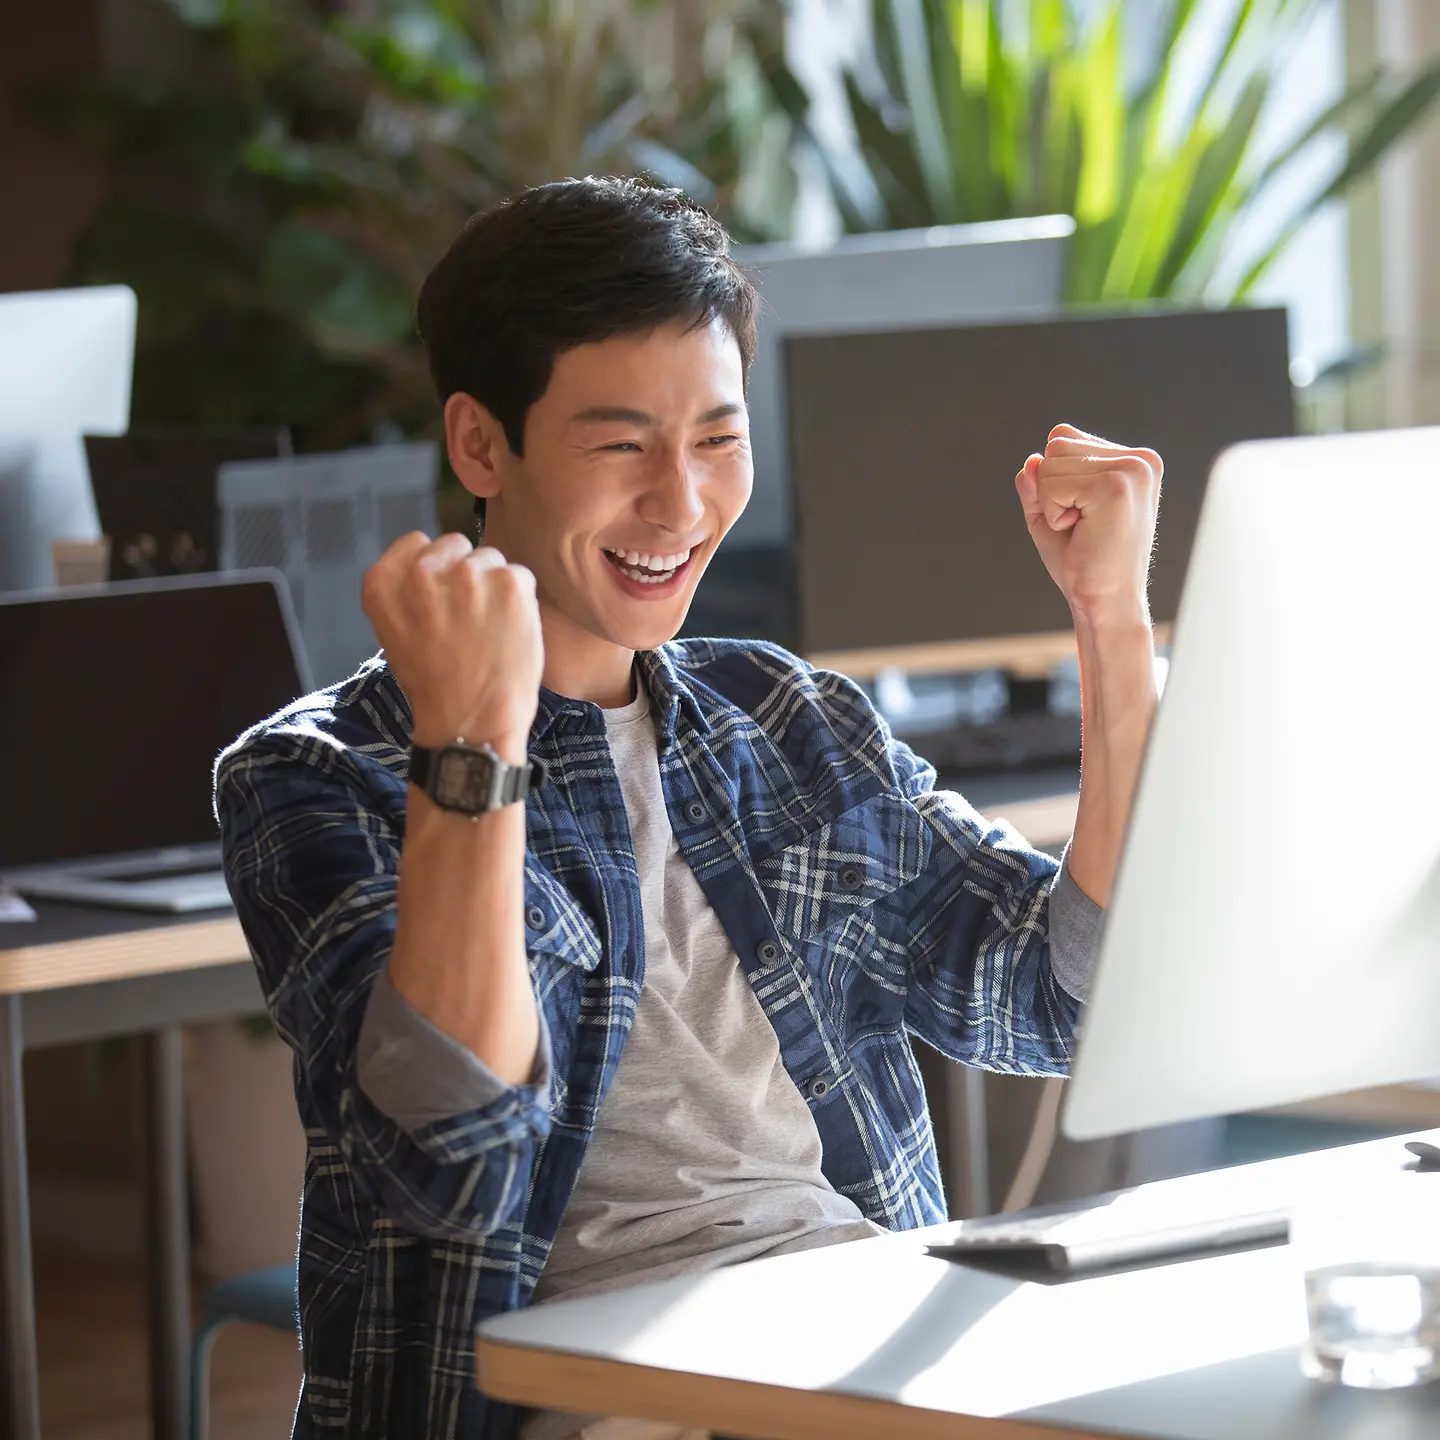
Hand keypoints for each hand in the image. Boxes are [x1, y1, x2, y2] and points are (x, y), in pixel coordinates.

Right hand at [362, 532, 542, 761]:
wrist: (470, 724)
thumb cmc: (435, 685)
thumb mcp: (397, 632)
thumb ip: (409, 590)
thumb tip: (437, 562)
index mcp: (384, 583)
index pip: (416, 542)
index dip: (434, 568)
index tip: (440, 596)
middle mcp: (422, 571)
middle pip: (456, 544)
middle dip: (465, 573)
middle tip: (468, 617)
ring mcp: (467, 574)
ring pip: (490, 558)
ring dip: (494, 586)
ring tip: (489, 629)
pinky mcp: (509, 583)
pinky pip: (520, 575)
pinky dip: (521, 600)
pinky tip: (510, 631)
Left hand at [1016, 423, 1162, 626]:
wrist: (1106, 603)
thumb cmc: (1082, 564)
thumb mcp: (1050, 515)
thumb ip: (1037, 484)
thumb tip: (1031, 461)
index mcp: (1133, 460)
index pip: (1064, 438)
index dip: (1054, 480)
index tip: (1082, 514)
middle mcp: (1140, 458)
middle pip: (1057, 444)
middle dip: (1051, 490)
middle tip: (1082, 526)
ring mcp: (1132, 469)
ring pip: (1051, 462)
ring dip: (1053, 503)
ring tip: (1084, 529)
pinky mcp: (1117, 486)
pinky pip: (1052, 484)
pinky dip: (1054, 513)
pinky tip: (1083, 532)